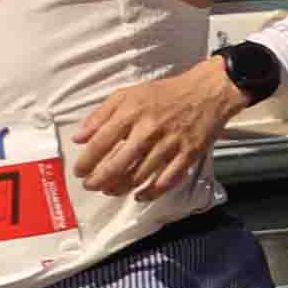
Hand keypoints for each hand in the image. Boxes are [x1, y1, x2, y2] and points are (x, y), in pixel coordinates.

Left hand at [73, 60, 251, 195]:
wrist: (208, 91)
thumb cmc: (166, 93)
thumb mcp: (128, 94)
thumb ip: (100, 114)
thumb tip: (79, 137)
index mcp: (132, 113)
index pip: (101, 143)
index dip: (86, 161)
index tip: (79, 171)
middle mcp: (149, 130)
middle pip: (118, 164)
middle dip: (99, 180)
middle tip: (91, 186)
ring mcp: (170, 144)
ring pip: (140, 176)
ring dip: (120, 188)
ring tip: (110, 190)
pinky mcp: (189, 154)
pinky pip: (167, 180)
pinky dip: (151, 192)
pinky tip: (140, 195)